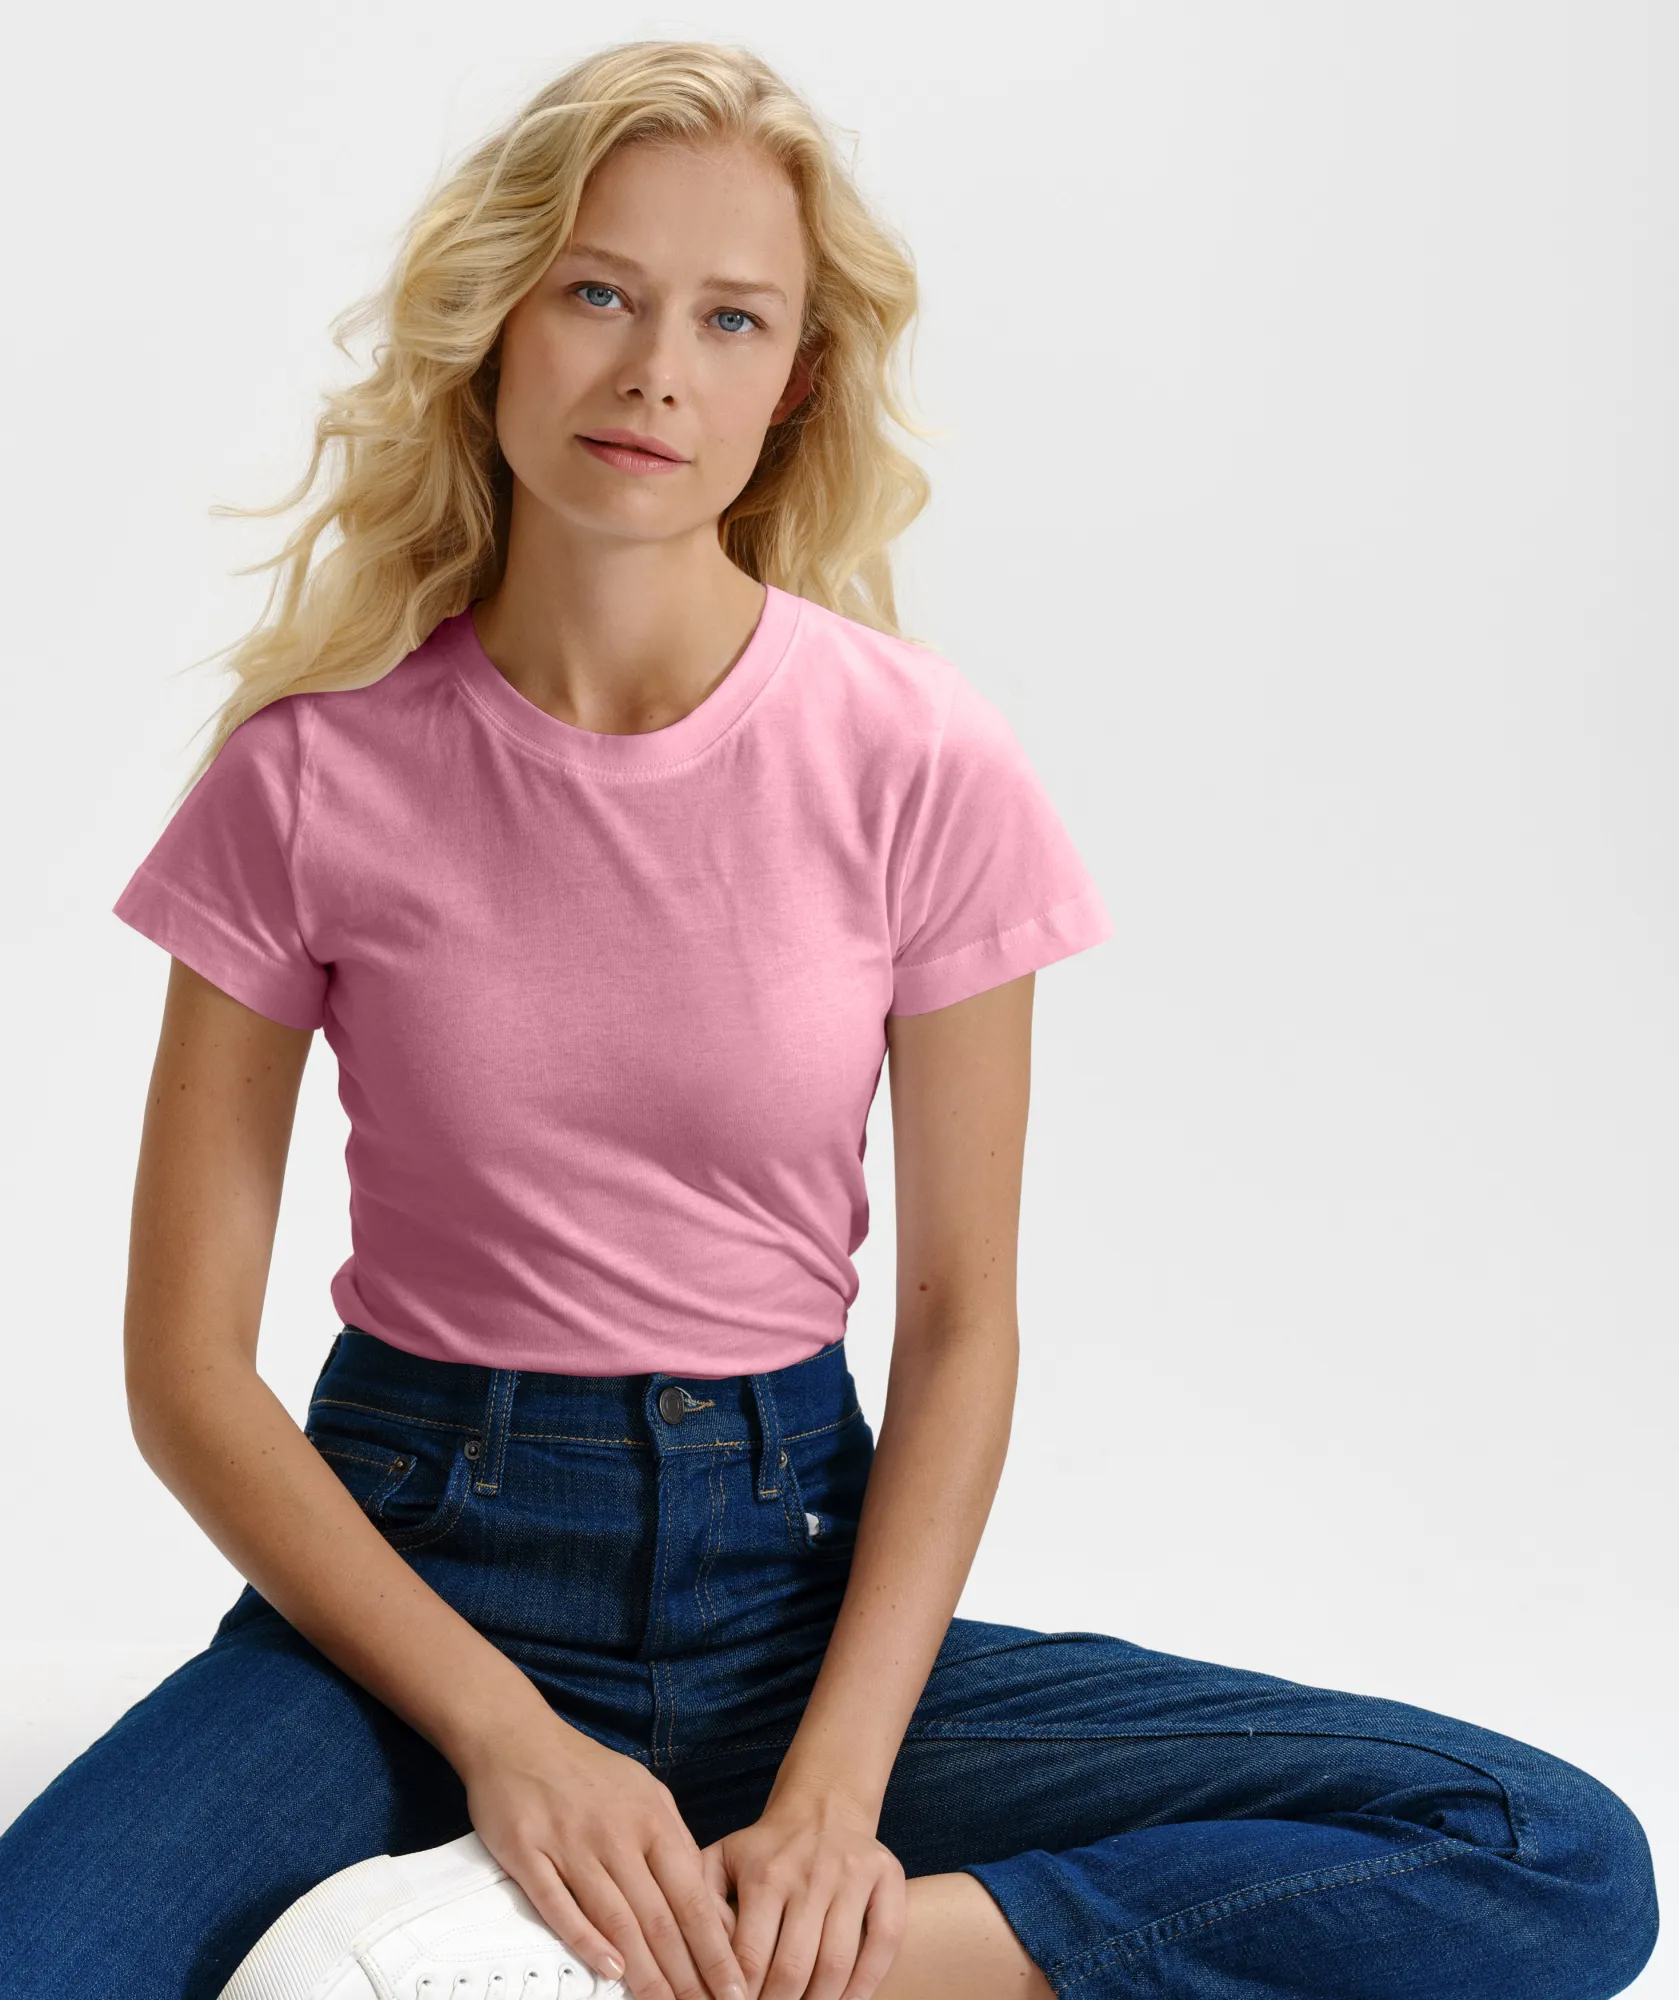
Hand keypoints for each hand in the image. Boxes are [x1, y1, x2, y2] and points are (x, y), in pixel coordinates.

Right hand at [458, 1708, 747, 1999]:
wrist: (518, 1737)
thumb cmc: (587, 1773)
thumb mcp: (646, 1796)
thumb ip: (675, 1848)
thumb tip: (709, 1906)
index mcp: (653, 1818)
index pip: (692, 1895)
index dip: (715, 1947)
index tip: (734, 1987)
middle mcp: (616, 1832)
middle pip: (658, 1915)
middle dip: (687, 1973)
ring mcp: (571, 1842)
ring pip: (616, 1918)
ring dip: (645, 1971)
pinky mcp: (528, 1852)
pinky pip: (558, 1904)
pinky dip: (585, 1939)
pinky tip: (608, 1969)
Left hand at [697, 1791, 905, 1999]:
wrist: (822, 1805)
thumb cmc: (766, 1849)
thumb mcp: (721, 1861)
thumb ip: (703, 1906)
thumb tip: (706, 1959)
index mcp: (765, 1874)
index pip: (749, 1958)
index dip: (741, 1996)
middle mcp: (810, 1874)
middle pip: (793, 1969)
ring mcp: (852, 1875)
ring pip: (837, 1964)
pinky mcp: (887, 1877)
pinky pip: (884, 1943)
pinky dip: (866, 1985)